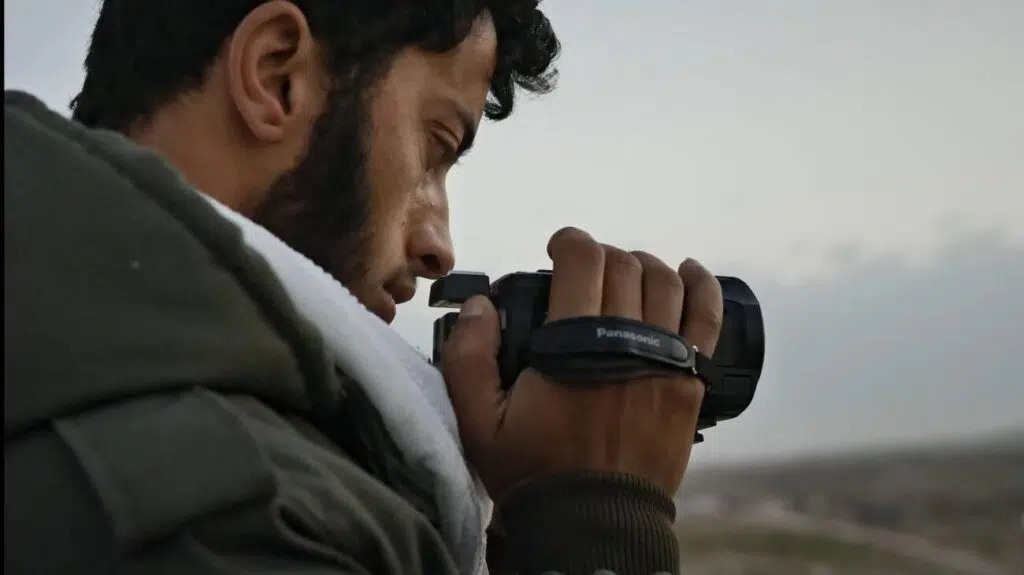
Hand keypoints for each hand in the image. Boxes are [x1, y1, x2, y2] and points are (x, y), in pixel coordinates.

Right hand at [441, 227, 723, 500]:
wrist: (592, 525)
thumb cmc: (534, 472)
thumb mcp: (478, 423)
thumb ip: (470, 359)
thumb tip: (481, 305)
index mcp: (572, 347)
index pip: (584, 261)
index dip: (570, 242)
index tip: (558, 249)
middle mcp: (625, 345)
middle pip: (624, 266)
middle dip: (601, 256)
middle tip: (583, 273)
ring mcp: (665, 363)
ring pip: (666, 283)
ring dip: (644, 265)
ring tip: (626, 273)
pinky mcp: (690, 384)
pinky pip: (707, 320)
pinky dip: (702, 287)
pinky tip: (688, 272)